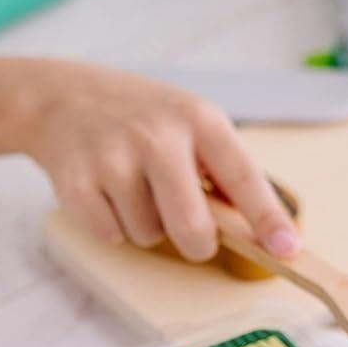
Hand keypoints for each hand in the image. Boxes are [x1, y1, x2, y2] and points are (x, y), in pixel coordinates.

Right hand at [13, 60, 299, 263]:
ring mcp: (113, 158)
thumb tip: (260, 229)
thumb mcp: (186, 119)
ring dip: (146, 225)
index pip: (243, 177)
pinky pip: (110, 235)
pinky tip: (105, 191)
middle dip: (197, 244)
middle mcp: (157, 136)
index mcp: (197, 119)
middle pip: (192, 227)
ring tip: (132, 187)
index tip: (288, 250)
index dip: (267, 219)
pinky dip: (111, 225)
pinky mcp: (76, 182)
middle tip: (192, 236)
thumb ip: (220, 168)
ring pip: (148, 236)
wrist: (59, 96)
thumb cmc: (137, 115)